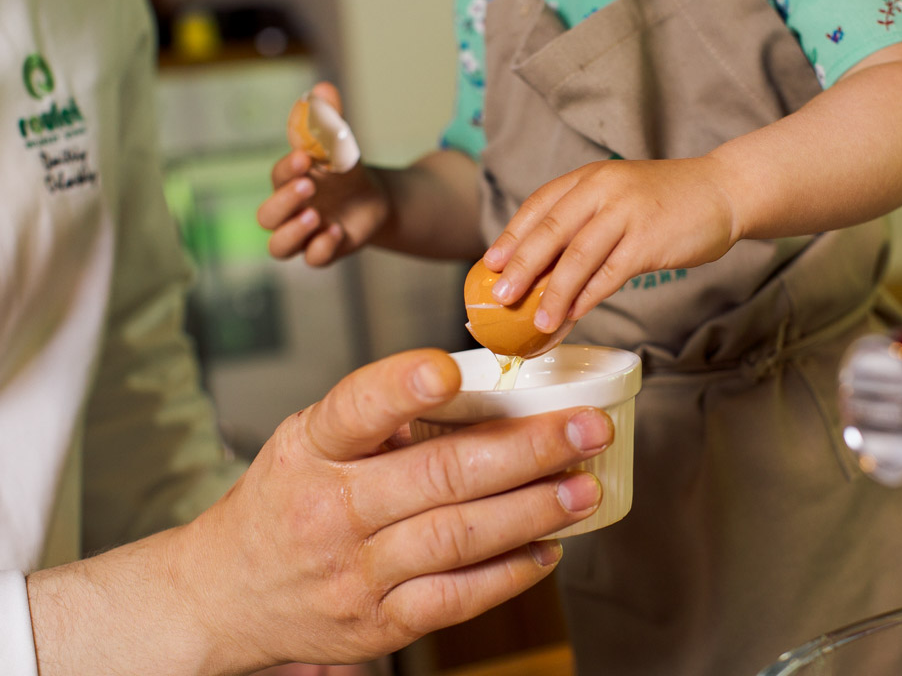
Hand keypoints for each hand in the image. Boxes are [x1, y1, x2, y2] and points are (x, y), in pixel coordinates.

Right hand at [28, 349, 612, 673]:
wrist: (223, 593)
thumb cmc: (286, 499)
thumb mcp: (311, 441)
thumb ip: (383, 418)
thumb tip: (490, 390)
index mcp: (313, 448)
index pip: (355, 409)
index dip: (401, 388)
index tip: (448, 371)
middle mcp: (331, 509)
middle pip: (439, 475)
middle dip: (525, 450)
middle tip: (586, 428)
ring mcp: (355, 571)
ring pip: (458, 537)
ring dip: (533, 510)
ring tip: (584, 488)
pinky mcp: (376, 623)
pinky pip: (456, 598)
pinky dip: (509, 573)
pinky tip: (548, 547)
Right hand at [257, 82, 390, 265]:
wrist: (373, 198)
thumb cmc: (344, 169)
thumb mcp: (340, 144)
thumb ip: (328, 121)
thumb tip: (323, 88)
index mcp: (288, 180)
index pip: (277, 176)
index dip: (288, 168)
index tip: (306, 157)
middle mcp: (288, 211)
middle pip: (266, 216)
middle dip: (284, 202)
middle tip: (309, 186)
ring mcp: (304, 234)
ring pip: (279, 247)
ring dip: (292, 233)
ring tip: (314, 217)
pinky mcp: (323, 251)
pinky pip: (312, 260)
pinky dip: (321, 248)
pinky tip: (338, 232)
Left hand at [482, 157, 736, 333]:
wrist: (722, 191)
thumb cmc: (666, 201)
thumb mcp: (618, 195)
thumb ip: (584, 221)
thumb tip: (544, 268)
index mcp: (589, 178)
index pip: (539, 206)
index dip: (512, 237)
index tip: (490, 265)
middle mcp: (603, 190)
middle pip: (551, 231)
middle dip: (522, 267)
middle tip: (501, 296)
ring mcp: (627, 214)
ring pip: (578, 258)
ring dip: (554, 294)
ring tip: (538, 322)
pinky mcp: (649, 241)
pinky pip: (610, 275)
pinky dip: (588, 298)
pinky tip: (573, 316)